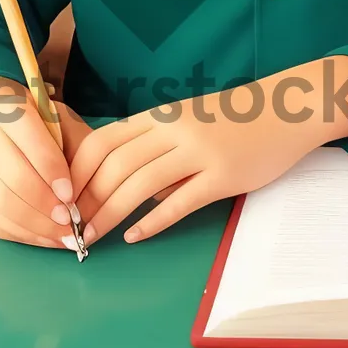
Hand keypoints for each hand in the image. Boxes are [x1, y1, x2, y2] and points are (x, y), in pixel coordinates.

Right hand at [0, 76, 93, 247]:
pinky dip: (23, 235)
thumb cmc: (46, 125)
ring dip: (35, 226)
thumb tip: (82, 195)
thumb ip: (76, 148)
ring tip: (63, 236)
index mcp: (9, 108)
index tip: (71, 194)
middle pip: (11, 179)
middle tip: (69, 221)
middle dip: (44, 205)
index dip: (51, 171)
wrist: (2, 127)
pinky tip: (46, 238)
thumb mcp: (66, 123)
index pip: (29, 141)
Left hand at [70, 57, 347, 245]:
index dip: (75, 171)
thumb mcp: (188, 122)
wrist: (288, 109)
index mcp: (161, 116)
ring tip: (90, 238)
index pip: (103, 141)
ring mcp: (199, 151)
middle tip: (68, 227)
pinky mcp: (223, 175)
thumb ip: (156, 148)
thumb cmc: (234, 119)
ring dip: (109, 214)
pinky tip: (135, 237)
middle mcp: (175, 130)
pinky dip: (153, 221)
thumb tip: (125, 187)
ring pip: (140, 184)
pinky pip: (181, 201)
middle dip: (85, 199)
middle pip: (115, 165)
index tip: (59, 197)